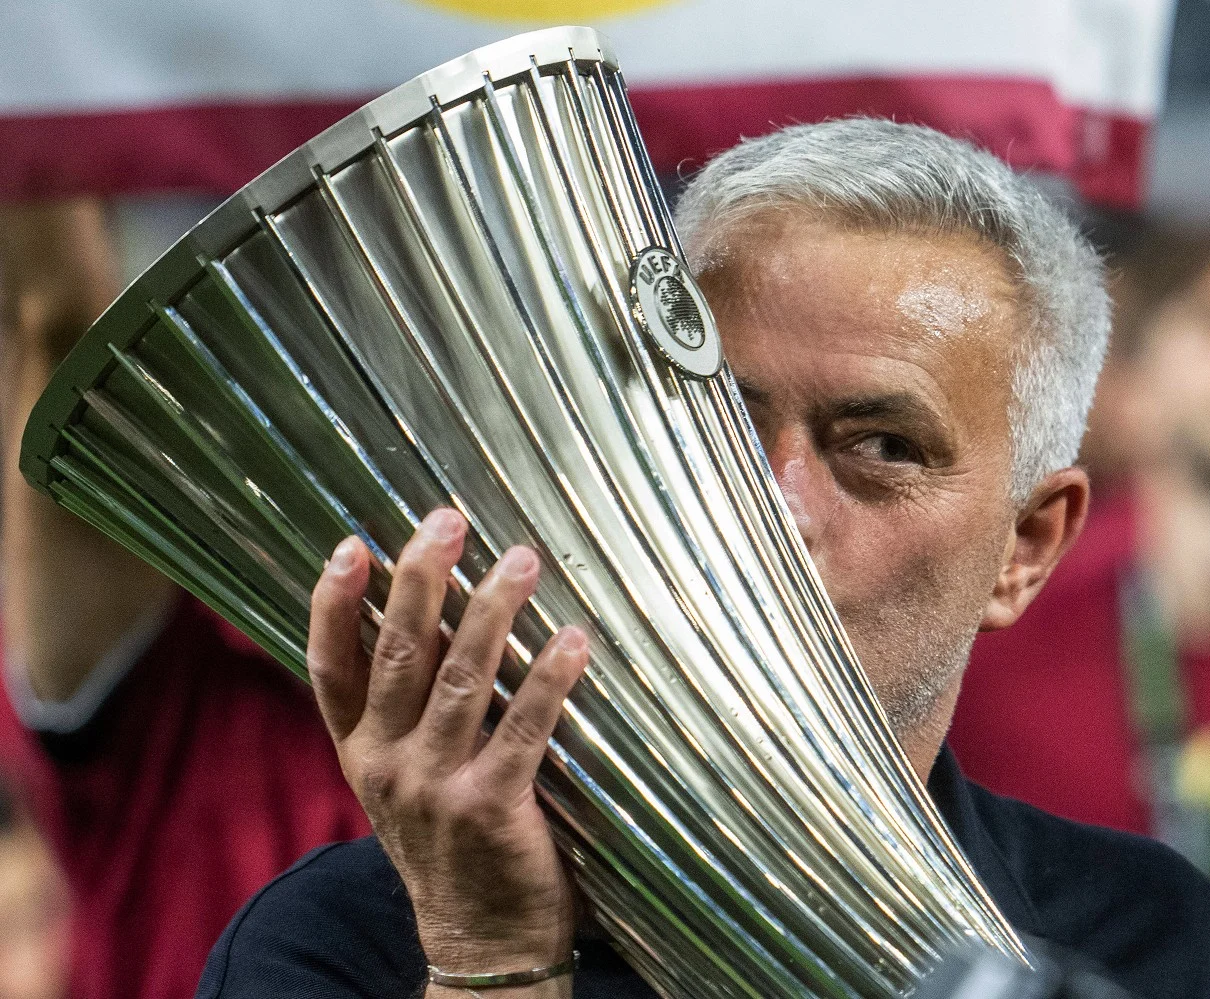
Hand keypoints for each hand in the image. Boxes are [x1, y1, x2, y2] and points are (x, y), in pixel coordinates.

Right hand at [307, 507, 590, 989]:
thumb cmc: (451, 842)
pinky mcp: (491, 808)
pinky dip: (550, 678)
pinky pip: (524, 728)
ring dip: (493, 612)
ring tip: (522, 558)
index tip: (353, 544)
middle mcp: (386, 764)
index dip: (335, 604)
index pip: (329, 667)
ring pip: (461, 680)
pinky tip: (574, 638)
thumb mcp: (406, 778)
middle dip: (421, 580)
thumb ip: (410, 707)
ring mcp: (435, 788)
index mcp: (359, 751)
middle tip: (448, 520)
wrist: (479, 942)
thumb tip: (434, 612)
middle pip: (398, 655)